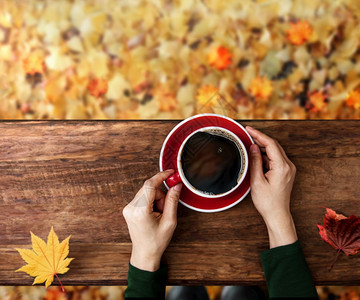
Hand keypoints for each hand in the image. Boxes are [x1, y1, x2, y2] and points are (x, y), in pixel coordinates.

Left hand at [122, 169, 182, 270]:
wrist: (145, 253)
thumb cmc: (156, 241)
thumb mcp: (169, 221)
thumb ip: (172, 201)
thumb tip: (176, 185)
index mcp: (140, 211)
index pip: (150, 185)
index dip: (161, 176)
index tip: (170, 173)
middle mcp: (131, 208)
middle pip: (149, 188)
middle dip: (160, 195)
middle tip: (165, 209)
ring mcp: (128, 208)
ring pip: (147, 192)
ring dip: (156, 199)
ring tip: (158, 215)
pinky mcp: (128, 209)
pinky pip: (142, 197)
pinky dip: (150, 202)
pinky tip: (153, 214)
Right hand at [246, 126, 297, 247]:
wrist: (277, 214)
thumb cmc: (267, 202)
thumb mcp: (257, 181)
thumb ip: (255, 162)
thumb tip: (253, 147)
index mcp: (282, 167)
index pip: (270, 144)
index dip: (258, 134)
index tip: (249, 129)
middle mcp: (288, 166)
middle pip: (273, 145)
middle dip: (260, 138)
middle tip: (247, 134)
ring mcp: (288, 168)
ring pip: (275, 151)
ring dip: (262, 147)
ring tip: (249, 145)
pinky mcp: (286, 172)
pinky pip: (276, 158)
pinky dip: (266, 154)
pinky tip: (257, 156)